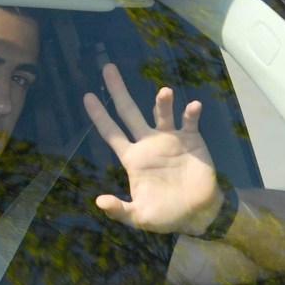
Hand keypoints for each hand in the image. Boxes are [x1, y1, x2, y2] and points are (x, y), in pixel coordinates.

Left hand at [82, 63, 223, 234]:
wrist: (197, 213)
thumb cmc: (165, 214)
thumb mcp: (139, 216)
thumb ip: (119, 210)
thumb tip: (100, 202)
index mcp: (132, 158)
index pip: (111, 133)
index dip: (99, 116)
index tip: (87, 96)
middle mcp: (148, 143)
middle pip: (129, 113)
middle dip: (118, 91)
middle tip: (108, 67)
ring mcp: (170, 139)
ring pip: (161, 113)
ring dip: (161, 102)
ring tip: (164, 92)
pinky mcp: (192, 140)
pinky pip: (189, 122)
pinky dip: (191, 113)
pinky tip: (193, 107)